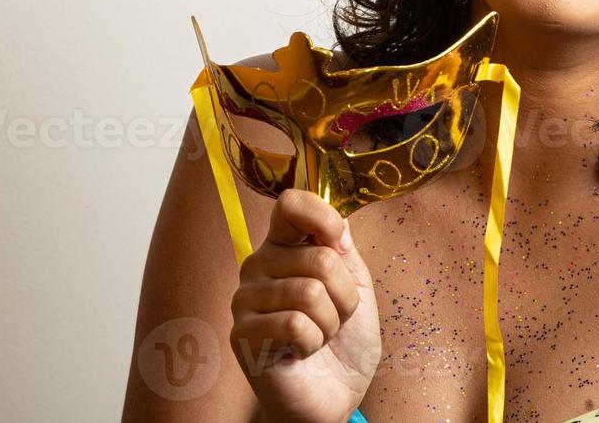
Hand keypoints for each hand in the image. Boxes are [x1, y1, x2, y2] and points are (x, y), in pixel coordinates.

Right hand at [229, 189, 381, 422]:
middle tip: (335, 317)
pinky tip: (302, 351)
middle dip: (344, 296)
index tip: (343, 245)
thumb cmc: (344, 340)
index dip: (324, 219)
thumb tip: (336, 223)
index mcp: (284, 246)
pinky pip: (295, 323)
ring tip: (319, 335)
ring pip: (309, 292)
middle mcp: (258, 265)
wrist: (335, 394)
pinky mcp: (242, 334)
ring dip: (330, 322)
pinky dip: (314, 341)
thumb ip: (342, 248)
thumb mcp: (356, 285)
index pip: (291, 204)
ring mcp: (245, 299)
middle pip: (319, 258)